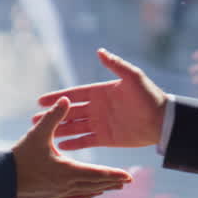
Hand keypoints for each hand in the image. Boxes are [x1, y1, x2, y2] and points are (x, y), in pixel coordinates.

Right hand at [11, 95, 133, 197]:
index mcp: (68, 171)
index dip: (114, 174)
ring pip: (85, 192)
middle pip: (95, 185)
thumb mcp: (37, 134)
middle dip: (111, 183)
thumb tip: (65, 99)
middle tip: (126, 182)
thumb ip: (53, 116)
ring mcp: (58, 194)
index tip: (128, 176)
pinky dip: (84, 195)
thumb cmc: (18, 159)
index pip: (97, 174)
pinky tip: (86, 194)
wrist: (0, 184)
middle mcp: (67, 185)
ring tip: (110, 188)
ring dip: (100, 190)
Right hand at [35, 48, 167, 150]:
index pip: (75, 94)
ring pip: (75, 127)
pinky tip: (60, 146)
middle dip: (53, 116)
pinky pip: (87, 141)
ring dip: (60, 130)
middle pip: (71, 112)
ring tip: (43, 135)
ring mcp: (101, 123)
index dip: (58, 98)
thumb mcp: (133, 78)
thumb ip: (116, 65)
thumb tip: (100, 51)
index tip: (41, 101)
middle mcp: (98, 107)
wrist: (163, 121)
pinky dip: (74, 143)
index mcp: (101, 92)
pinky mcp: (107, 138)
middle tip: (34, 120)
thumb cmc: (150, 96)